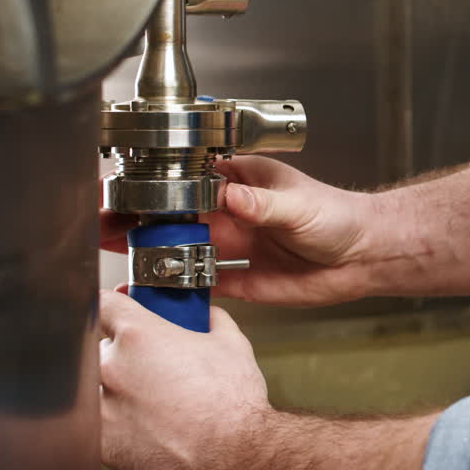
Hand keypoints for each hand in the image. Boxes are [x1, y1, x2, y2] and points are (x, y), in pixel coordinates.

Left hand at [99, 290, 269, 469]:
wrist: (233, 460)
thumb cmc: (233, 406)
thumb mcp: (232, 346)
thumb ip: (213, 321)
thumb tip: (209, 317)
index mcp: (139, 336)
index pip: (104, 304)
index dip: (114, 304)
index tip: (118, 310)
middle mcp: (112, 368)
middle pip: (100, 349)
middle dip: (125, 357)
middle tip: (154, 370)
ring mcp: (100, 409)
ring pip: (97, 391)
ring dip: (116, 394)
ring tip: (151, 407)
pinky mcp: (100, 445)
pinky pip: (97, 428)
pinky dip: (116, 427)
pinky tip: (145, 432)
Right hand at [101, 156, 377, 306]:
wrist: (365, 256)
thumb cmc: (340, 217)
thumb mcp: (299, 205)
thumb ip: (263, 205)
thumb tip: (231, 198)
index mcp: (242, 183)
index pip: (190, 180)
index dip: (158, 185)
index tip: (128, 191)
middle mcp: (232, 213)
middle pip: (176, 216)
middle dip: (140, 219)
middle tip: (104, 224)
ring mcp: (234, 245)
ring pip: (182, 248)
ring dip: (153, 252)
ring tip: (118, 255)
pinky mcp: (242, 279)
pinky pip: (203, 282)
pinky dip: (180, 286)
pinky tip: (155, 289)